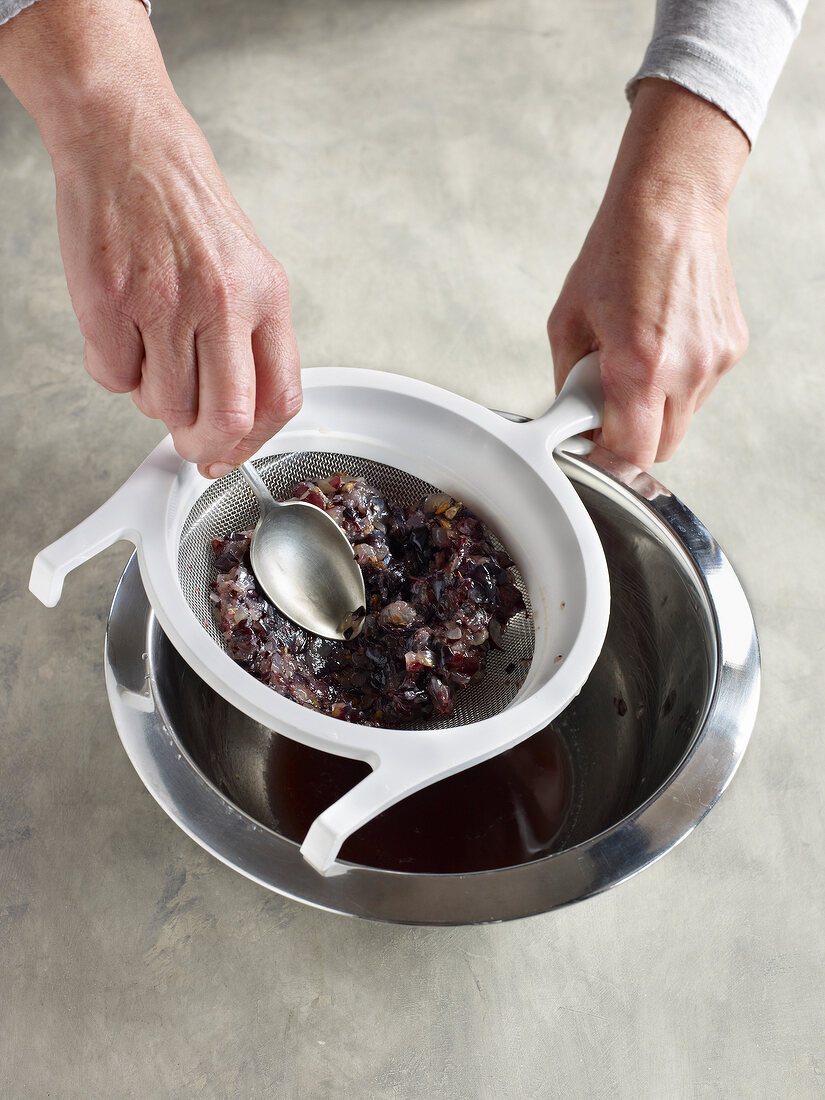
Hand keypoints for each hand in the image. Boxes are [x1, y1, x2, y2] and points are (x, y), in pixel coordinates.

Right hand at [54, 105, 300, 477]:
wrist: (127, 139)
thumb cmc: (183, 204)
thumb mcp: (245, 267)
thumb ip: (248, 340)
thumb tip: (236, 421)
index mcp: (266, 296)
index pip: (281, 400)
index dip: (254, 442)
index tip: (230, 451)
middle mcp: (222, 301)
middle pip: (227, 419)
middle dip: (203, 444)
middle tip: (188, 437)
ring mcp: (164, 302)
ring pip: (163, 405)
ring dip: (152, 399)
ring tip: (150, 356)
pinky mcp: (110, 299)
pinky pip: (113, 378)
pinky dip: (114, 370)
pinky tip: (120, 334)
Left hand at [548, 79, 749, 468]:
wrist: (670, 203)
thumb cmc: (617, 252)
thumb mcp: (567, 322)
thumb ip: (568, 381)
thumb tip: (571, 419)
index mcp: (640, 365)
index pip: (631, 454)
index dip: (606, 458)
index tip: (590, 447)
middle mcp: (686, 368)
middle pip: (661, 448)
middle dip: (631, 439)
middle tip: (606, 406)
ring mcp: (715, 359)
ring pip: (682, 420)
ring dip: (655, 408)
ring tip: (635, 358)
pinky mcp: (731, 347)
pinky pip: (699, 389)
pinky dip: (677, 380)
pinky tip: (662, 340)